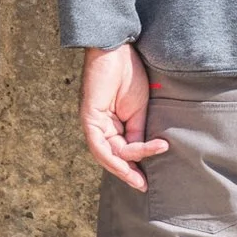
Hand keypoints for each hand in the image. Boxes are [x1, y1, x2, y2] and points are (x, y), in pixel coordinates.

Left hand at [81, 44, 166, 189]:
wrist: (118, 50)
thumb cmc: (129, 73)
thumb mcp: (139, 109)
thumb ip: (138, 131)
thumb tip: (141, 153)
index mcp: (112, 124)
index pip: (122, 151)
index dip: (136, 165)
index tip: (148, 180)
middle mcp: (100, 127)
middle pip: (112, 157)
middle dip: (127, 174)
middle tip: (143, 186)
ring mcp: (92, 123)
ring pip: (106, 155)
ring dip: (124, 167)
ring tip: (140, 177)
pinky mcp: (89, 118)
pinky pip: (100, 145)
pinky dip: (114, 156)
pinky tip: (130, 161)